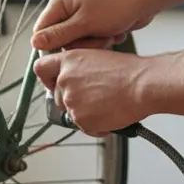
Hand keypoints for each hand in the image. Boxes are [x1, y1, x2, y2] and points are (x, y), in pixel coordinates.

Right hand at [30, 0, 157, 52]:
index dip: (50, 46)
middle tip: (96, 37)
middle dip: (80, 45)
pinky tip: (114, 33)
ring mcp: (82, 17)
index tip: (65, 55)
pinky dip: (102, 42)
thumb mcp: (84, 23)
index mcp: (60, 3)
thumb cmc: (117, 5)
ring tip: (108, 34)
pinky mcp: (94, 24)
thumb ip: (58, 35)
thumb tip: (34, 43)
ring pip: (77, 44)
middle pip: (60, 41)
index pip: (41, 31)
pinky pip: (90, 42)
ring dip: (94, 45)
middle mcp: (68, 9)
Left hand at [33, 49, 148, 135]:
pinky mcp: (81, 119)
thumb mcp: (97, 57)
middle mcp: (65, 80)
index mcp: (68, 61)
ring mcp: (71, 101)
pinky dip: (96, 125)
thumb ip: (78, 67)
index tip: (55, 83)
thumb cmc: (128, 71)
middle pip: (58, 96)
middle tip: (95, 98)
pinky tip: (111, 115)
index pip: (40, 68)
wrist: (143, 85)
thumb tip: (73, 77)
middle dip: (74, 100)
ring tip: (107, 104)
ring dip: (86, 113)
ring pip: (72, 113)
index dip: (47, 78)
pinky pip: (84, 126)